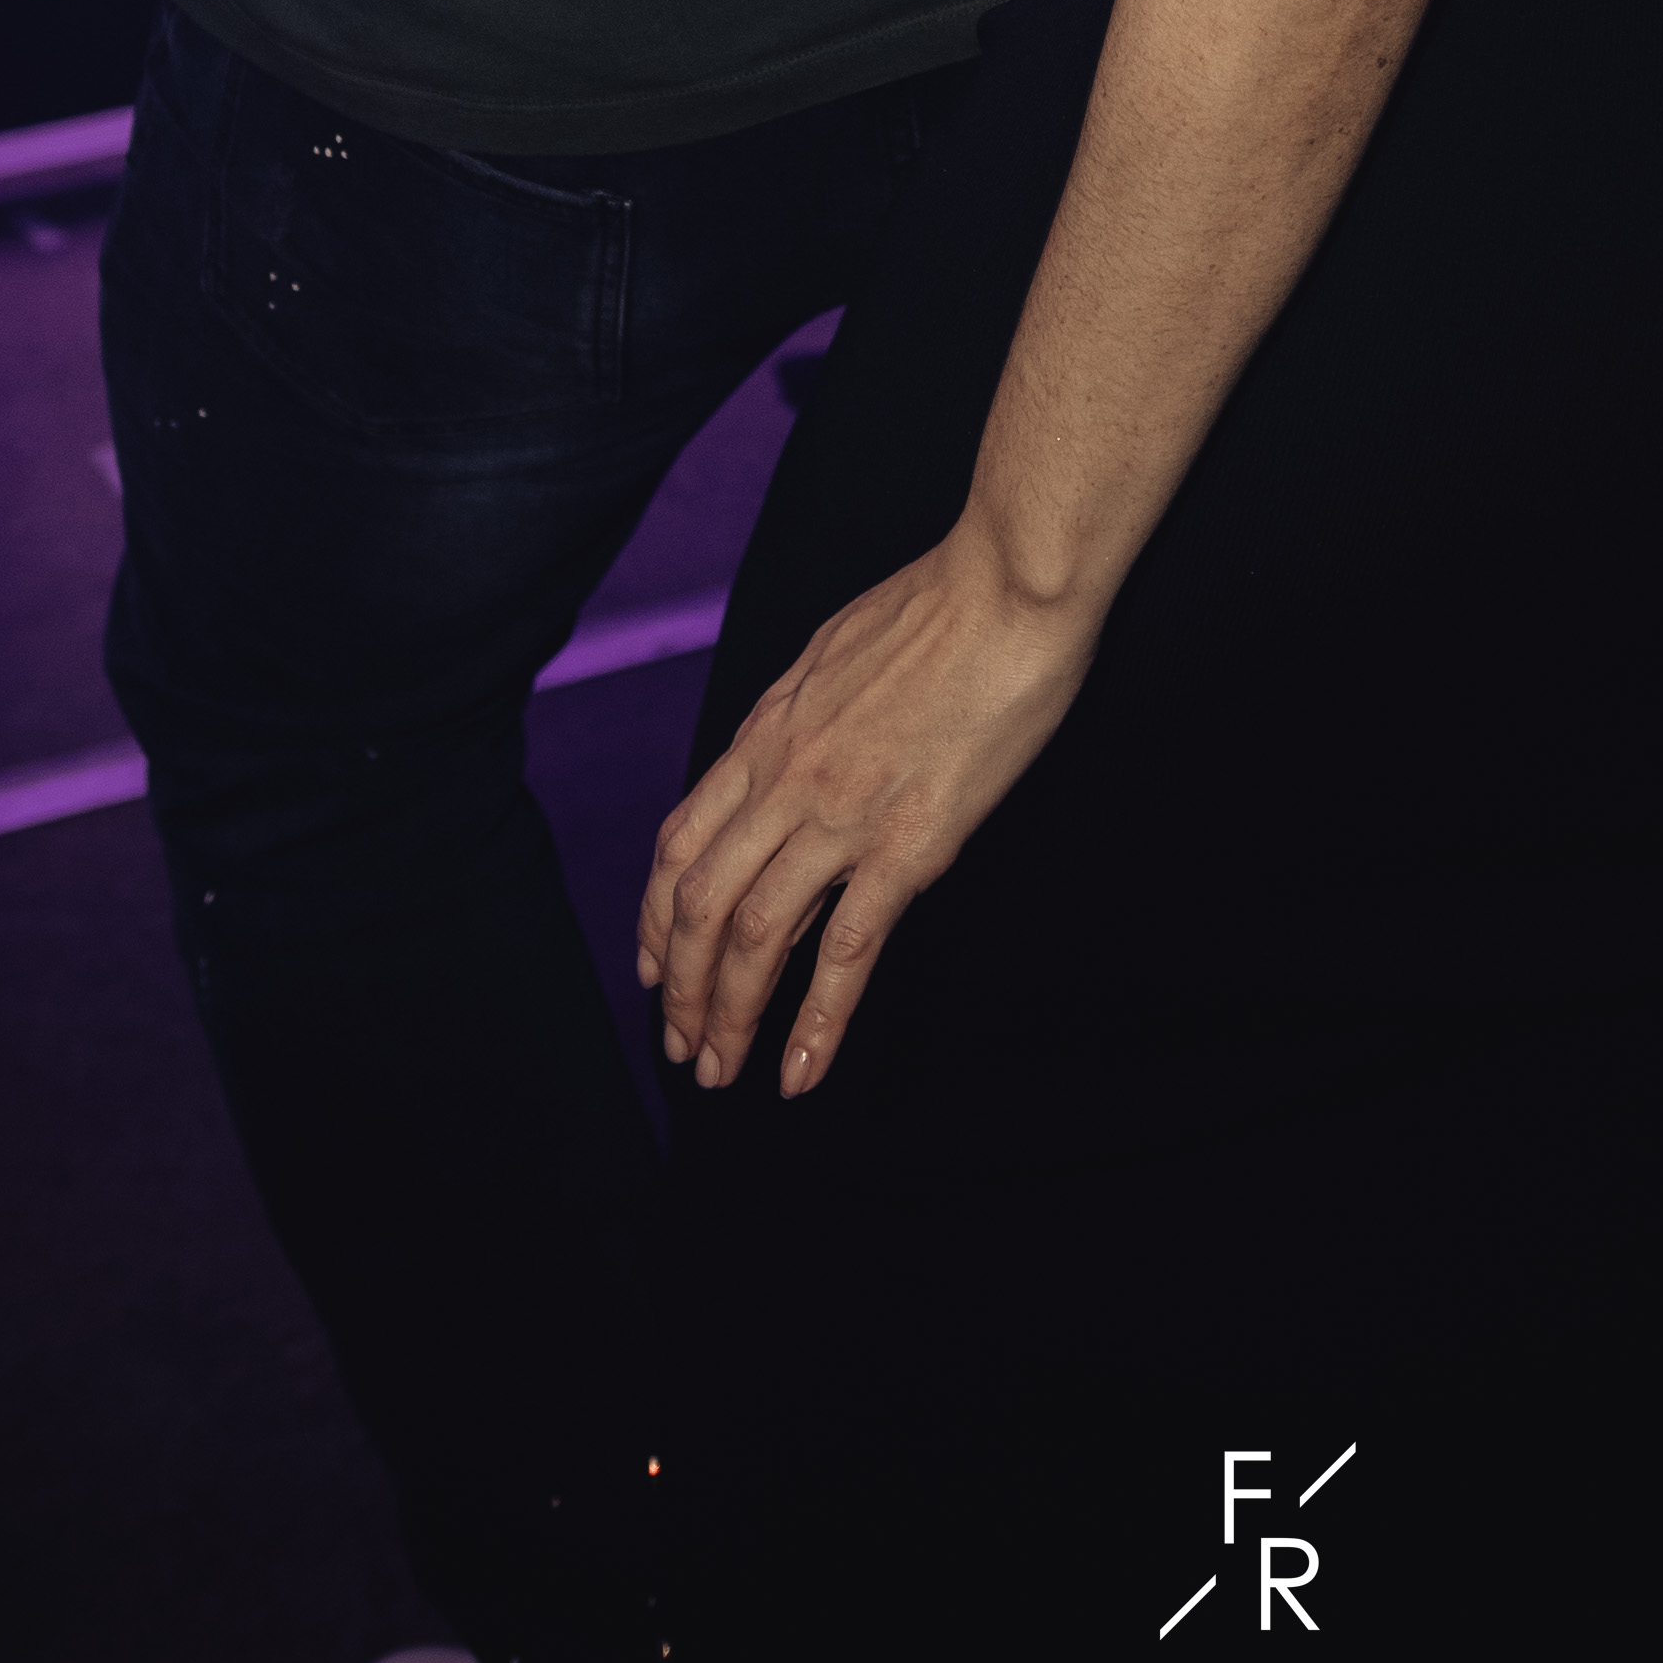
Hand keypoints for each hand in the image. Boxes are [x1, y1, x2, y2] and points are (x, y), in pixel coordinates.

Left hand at [640, 520, 1095, 1098]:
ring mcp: (843, 816)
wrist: (1007, 591)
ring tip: (723, 1071)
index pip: (680, 843)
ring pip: (756, 935)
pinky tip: (803, 1070)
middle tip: (684, 1046)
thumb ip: (800, 717)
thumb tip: (784, 755)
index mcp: (767, 732)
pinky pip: (849, 951)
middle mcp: (786, 780)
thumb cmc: (938, 605)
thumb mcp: (833, 653)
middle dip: (682, 987)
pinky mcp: (909, 846)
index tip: (655, 967)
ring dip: (730, 1015)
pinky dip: (818, 1021)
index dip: (656, 917)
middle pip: (701, 904)